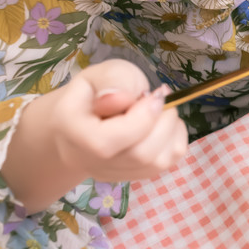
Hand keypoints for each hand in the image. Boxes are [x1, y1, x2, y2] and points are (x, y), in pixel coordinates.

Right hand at [5, 59, 188, 210]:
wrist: (84, 118)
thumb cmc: (94, 92)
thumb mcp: (99, 73)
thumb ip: (112, 80)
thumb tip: (122, 98)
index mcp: (73, 133)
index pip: (105, 142)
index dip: (140, 119)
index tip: (154, 94)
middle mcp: (90, 161)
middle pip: (139, 155)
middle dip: (162, 121)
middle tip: (158, 98)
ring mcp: (114, 173)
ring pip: (158, 162)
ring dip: (171, 128)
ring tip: (160, 109)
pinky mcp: (135, 175)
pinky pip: (168, 161)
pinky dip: (175, 137)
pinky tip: (162, 123)